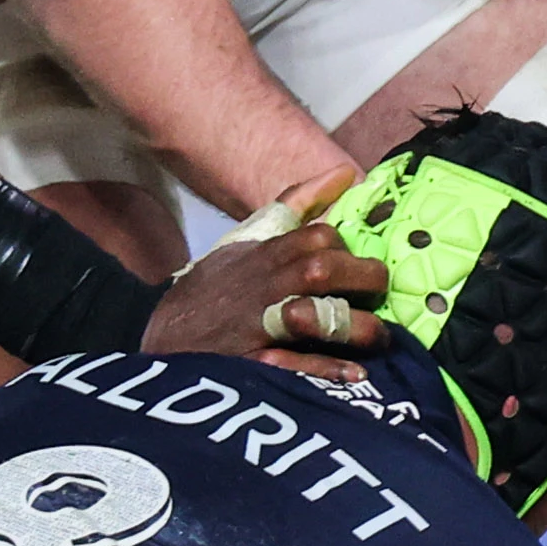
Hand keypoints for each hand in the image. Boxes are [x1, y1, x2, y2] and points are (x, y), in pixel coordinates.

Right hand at [147, 217, 387, 371]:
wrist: (167, 337)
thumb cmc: (218, 287)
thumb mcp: (249, 238)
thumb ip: (297, 205)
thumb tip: (345, 174)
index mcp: (266, 253)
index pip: (318, 236)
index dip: (349, 248)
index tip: (359, 263)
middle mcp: (265, 285)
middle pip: (321, 269)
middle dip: (362, 280)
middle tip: (379, 294)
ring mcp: (258, 325)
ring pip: (314, 316)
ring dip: (354, 326)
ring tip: (377, 337)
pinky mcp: (254, 363)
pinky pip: (296, 365)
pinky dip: (328, 368)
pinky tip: (354, 372)